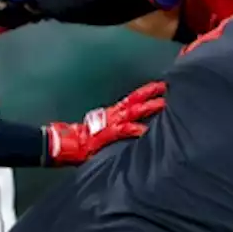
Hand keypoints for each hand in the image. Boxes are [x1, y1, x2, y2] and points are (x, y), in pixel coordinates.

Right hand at [43, 81, 165, 164]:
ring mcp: (111, 123)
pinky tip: (145, 130)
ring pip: (133, 111)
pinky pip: (124, 130)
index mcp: (112, 114)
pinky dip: (135, 129)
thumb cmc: (83, 141)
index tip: (160, 86)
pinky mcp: (107, 134)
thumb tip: (130, 132)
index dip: (146, 92)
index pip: (132, 99)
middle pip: (134, 100)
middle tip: (166, 86)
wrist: (66, 145)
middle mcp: (113, 115)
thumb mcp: (102, 133)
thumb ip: (116, 131)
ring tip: (163, 103)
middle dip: (150, 93)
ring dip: (148, 106)